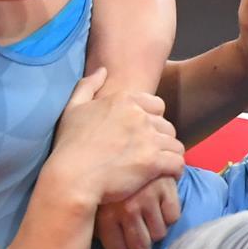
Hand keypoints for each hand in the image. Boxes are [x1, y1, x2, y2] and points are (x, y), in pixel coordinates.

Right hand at [46, 69, 184, 205]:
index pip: (156, 105)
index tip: (140, 136)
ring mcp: (147, 137)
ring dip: (168, 156)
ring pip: (175, 145)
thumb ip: (87, 86)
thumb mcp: (72, 109)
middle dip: (160, 140)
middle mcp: (139, 115)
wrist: (71, 177)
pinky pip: (178, 162)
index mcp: (123, 100)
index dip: (151, 121)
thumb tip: (103, 71)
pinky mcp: (153, 160)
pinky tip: (163, 176)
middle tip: (147, 155)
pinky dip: (173, 171)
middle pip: (167, 126)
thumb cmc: (69, 145)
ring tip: (157, 168)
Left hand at [94, 176, 180, 248]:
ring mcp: (147, 197)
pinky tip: (160, 206)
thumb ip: (93, 217)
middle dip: (140, 246)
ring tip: (149, 223)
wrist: (112, 136)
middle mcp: (127, 208)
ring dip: (155, 231)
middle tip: (139, 240)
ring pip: (159, 233)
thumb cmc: (96, 168)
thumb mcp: (88, 194)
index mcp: (105, 212)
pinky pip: (173, 216)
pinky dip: (168, 214)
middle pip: (141, 246)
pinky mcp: (166, 186)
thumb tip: (91, 237)